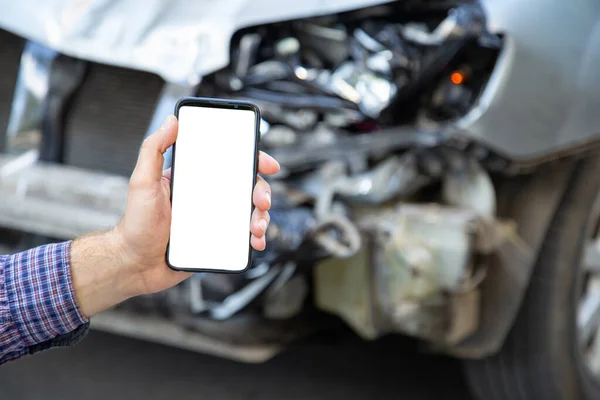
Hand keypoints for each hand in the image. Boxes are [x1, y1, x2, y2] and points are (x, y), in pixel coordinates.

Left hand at [70, 115, 279, 317]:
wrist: (135, 264)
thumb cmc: (135, 224)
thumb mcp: (142, 181)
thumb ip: (154, 149)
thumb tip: (172, 121)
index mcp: (195, 179)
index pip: (229, 163)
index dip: (253, 160)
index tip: (267, 164)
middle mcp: (208, 197)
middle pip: (246, 187)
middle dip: (262, 192)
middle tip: (262, 202)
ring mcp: (215, 219)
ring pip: (250, 213)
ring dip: (262, 217)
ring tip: (256, 228)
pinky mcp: (217, 241)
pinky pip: (243, 237)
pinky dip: (255, 239)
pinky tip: (255, 242)